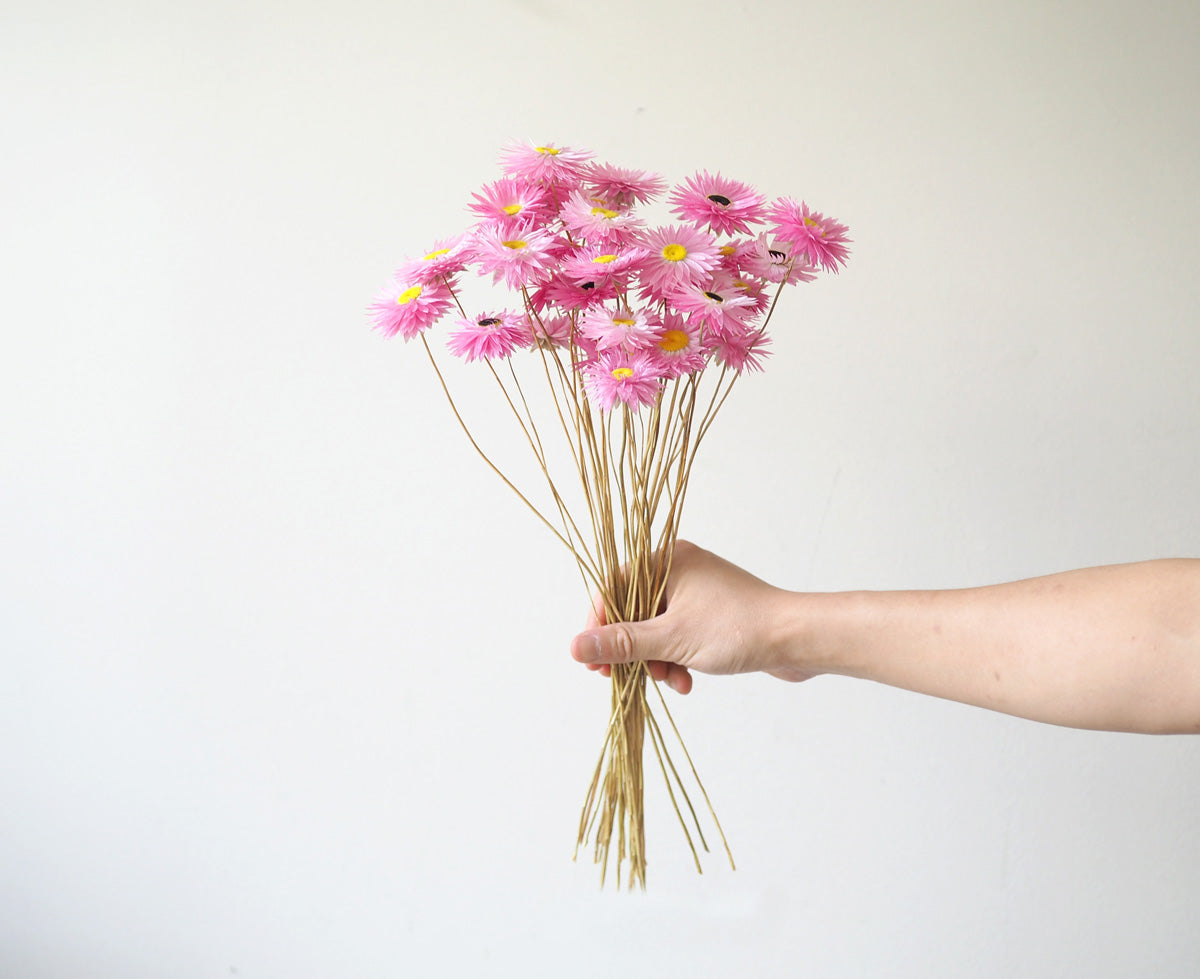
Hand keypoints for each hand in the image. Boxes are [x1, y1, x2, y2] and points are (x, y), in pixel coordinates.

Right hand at [569, 541, 816, 693]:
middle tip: (623, 679)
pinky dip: (677, 658)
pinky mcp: (712, 613)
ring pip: (656, 628)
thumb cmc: (738, 629)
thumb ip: (621, 644)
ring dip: (657, 660)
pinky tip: (686, 681)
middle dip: (632, 649)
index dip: (598, 626)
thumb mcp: (670, 640)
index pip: (613, 588)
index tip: (593, 661)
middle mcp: (680, 569)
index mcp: (666, 561)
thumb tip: (575, 647)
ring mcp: (697, 591)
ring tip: (670, 681)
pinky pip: (679, 635)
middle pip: (633, 611)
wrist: (797, 639)